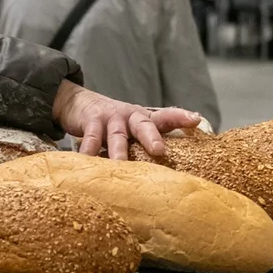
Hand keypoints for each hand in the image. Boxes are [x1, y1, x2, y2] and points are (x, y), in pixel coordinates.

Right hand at [52, 80, 201, 159]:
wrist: (77, 102)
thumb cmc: (111, 123)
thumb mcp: (130, 128)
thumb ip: (145, 142)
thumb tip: (168, 170)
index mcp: (143, 119)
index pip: (165, 116)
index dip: (180, 117)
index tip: (195, 119)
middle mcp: (130, 116)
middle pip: (144, 125)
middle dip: (151, 136)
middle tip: (159, 150)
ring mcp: (110, 118)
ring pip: (117, 136)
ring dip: (118, 151)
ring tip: (120, 166)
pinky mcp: (91, 121)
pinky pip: (91, 138)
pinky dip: (89, 151)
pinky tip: (88, 162)